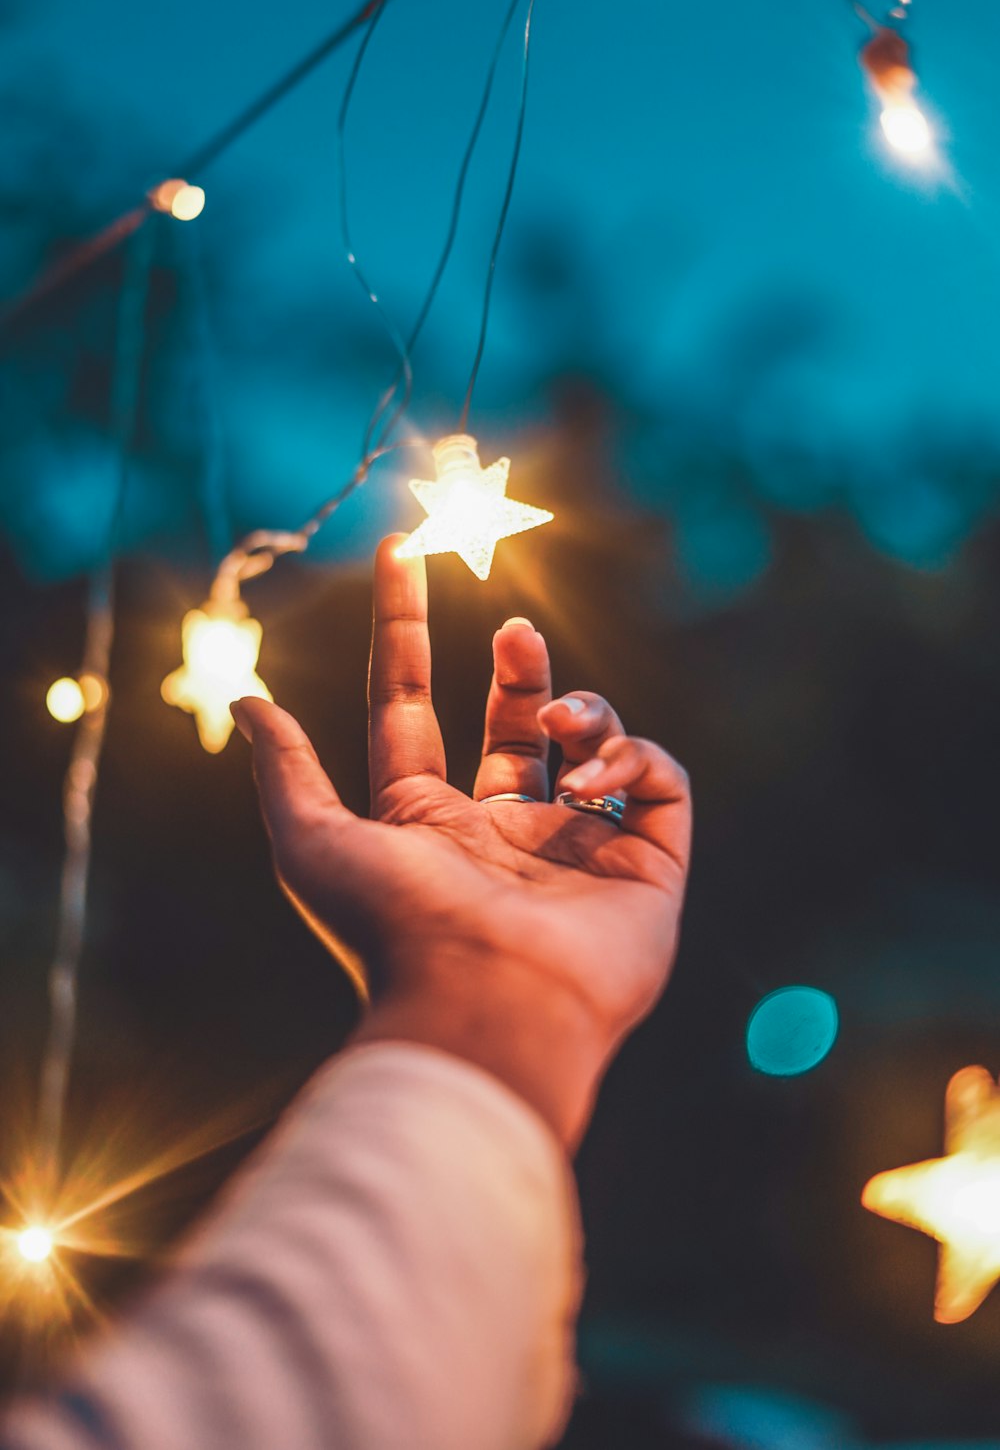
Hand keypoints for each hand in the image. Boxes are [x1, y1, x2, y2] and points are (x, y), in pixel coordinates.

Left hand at [232, 535, 690, 1148]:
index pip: (413, 707)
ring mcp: (578, 847)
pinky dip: (634, 757)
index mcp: (428, 822)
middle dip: (518, 670)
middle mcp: (504, 831)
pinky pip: (659, 781)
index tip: (403, 551)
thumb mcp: (316, 842)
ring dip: (581, 710)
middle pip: (516, 723)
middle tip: (511, 630)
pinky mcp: (647, 866)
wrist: (489, 1009)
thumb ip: (286, 770)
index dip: (404, 631)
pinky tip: (597, 778)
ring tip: (563, 723)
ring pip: (593, 742)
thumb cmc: (396, 929)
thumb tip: (245, 700)